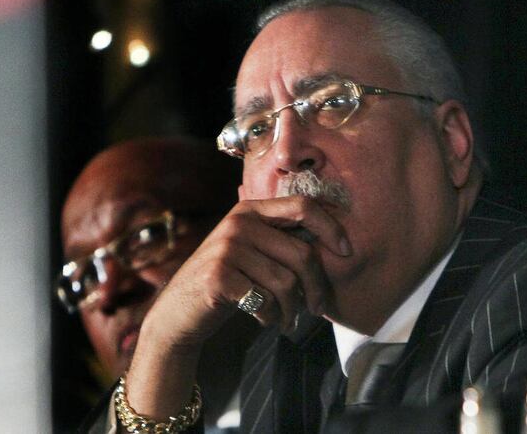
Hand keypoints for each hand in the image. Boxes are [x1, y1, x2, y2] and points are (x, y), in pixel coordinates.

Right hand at [123, 195, 349, 418]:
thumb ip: (282, 240)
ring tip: (288, 320)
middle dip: (317, 287)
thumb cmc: (229, 283)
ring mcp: (226, 248)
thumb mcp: (252, 251)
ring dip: (293, 309)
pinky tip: (266, 320)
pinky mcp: (218, 276)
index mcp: (251, 209)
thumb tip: (337, 244)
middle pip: (302, 253)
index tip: (346, 251)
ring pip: (287, 282)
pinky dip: (272, 316)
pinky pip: (266, 300)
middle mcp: (238, 222)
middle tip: (317, 309)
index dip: (331, 227)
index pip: (303, 206)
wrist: (179, 313)